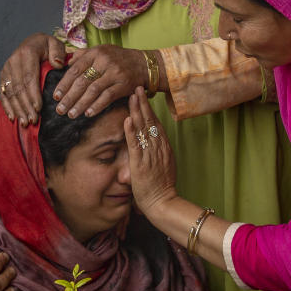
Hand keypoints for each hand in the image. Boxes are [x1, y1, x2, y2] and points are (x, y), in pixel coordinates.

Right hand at [0, 33, 66, 125]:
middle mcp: (13, 61)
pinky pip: (3, 93)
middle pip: (19, 88)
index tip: (39, 108)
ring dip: (17, 109)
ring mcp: (6, 69)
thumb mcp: (55, 44)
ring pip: (10, 93)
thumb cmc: (47, 46)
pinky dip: (7, 107)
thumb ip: (57, 52)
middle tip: (33, 121)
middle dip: (26, 106)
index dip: (33, 94)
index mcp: (27, 53)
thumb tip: (57, 64)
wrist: (32, 42)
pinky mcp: (3, 77)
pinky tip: (13, 118)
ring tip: (25, 123)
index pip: (29, 77)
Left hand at [54, 45, 148, 118]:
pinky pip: (107, 97)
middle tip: (60, 109)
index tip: (55, 96)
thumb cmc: (119, 59)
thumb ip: (83, 55)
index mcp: (95, 53)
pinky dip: (97, 106)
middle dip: (69, 97)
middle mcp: (104, 61)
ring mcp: (115, 73)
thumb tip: (66, 63)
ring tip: (71, 114)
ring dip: (80, 104)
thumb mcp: (101, 51)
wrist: (144, 64)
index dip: (64, 84)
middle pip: (82, 81)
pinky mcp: (124, 84)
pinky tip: (88, 113)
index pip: (75, 70)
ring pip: (93, 90)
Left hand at [123, 88, 176, 217]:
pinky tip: (127, 119)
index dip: (149, 109)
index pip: (156, 124)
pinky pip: (135, 144)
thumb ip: (157, 155)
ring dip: (137, 111)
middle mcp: (158, 148)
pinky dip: (131, 131)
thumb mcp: (163, 166)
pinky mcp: (140, 164)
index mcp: (164, 148)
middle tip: (137, 88)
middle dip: (143, 103)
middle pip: (150, 121)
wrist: (163, 203)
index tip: (143, 97)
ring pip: (143, 129)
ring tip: (132, 96)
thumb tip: (152, 147)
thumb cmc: (162, 188)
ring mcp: (150, 155)